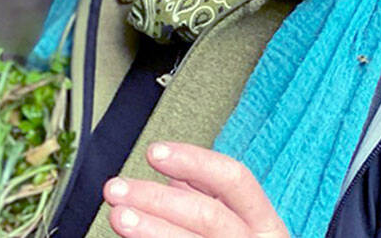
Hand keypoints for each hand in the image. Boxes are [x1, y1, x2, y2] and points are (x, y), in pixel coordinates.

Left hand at [102, 141, 288, 237]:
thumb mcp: (240, 225)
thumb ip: (210, 197)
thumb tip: (176, 172)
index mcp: (264, 222)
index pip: (234, 179)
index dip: (194, 161)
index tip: (154, 152)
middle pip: (207, 215)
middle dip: (157, 199)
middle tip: (116, 188)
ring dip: (150, 229)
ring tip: (117, 215)